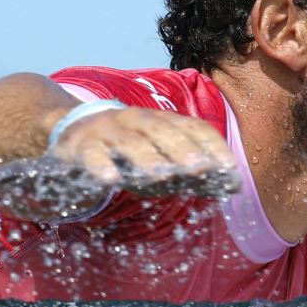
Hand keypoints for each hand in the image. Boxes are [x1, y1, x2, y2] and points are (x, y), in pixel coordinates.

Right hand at [50, 106, 240, 197]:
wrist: (72, 133)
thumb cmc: (130, 153)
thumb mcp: (163, 161)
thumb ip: (194, 173)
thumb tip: (234, 186)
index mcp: (164, 122)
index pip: (194, 128)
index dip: (213, 146)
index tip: (229, 168)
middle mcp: (138, 120)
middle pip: (163, 131)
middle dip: (182, 150)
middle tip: (199, 169)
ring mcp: (108, 131)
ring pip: (129, 141)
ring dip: (146, 157)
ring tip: (161, 175)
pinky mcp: (81, 146)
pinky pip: (91, 155)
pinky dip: (100, 166)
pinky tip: (110, 180)